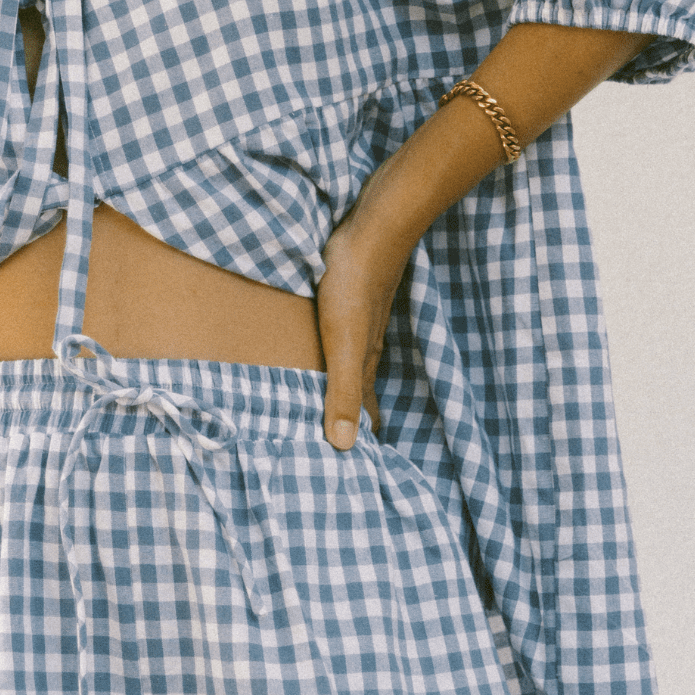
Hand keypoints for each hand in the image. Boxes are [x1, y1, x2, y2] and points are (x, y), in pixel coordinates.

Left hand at [316, 212, 411, 450]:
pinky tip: (322, 345)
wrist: (372, 230)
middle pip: (357, 388)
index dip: (358, 434)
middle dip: (349, 413)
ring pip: (351, 361)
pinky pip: (341, 335)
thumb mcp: (343, 345)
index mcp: (364, 362)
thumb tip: (343, 446)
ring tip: (328, 399)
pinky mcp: (350, 296)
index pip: (362, 409)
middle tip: (338, 438)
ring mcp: (360, 319)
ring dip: (341, 383)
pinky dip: (332, 352)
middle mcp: (366, 345)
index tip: (356, 463)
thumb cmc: (354, 286)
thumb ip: (343, 391)